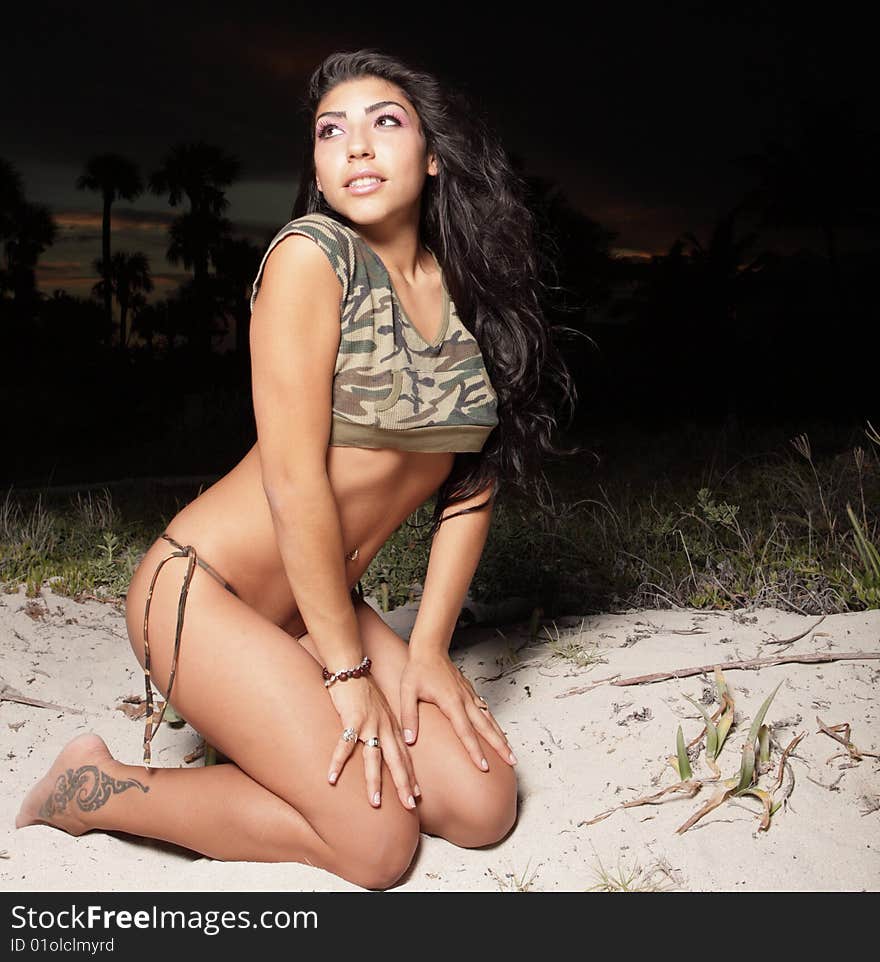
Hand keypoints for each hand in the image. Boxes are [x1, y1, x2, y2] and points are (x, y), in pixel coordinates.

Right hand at [325, 673, 418, 811]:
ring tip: (375, 803)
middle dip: (404, 784)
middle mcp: (384, 727)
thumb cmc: (363, 690)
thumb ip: (382, 727)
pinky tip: (331, 778)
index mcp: (391, 727)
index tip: (417, 796)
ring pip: (374, 758)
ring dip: (374, 782)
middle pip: (396, 761)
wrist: (352, 669)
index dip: (410, 776)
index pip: (404, 756)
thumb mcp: (380, 710)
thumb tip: (380, 743)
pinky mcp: (353, 720)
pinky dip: (338, 763)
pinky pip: (344, 746)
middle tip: (409, 806)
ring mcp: (370, 724)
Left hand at [399, 650, 516, 770]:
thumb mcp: (407, 692)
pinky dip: (494, 723)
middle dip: (500, 746)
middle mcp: (464, 700)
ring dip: (500, 736)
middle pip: (486, 727)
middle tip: (512, 762)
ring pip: (489, 719)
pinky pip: (485, 710)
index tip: (484, 767)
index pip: (465, 732)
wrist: (430, 648)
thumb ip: (409, 716)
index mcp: (451, 702)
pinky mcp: (470, 692)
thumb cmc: (418, 669)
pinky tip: (497, 732)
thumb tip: (409, 740)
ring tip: (510, 752)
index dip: (475, 751)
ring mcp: (469, 695)